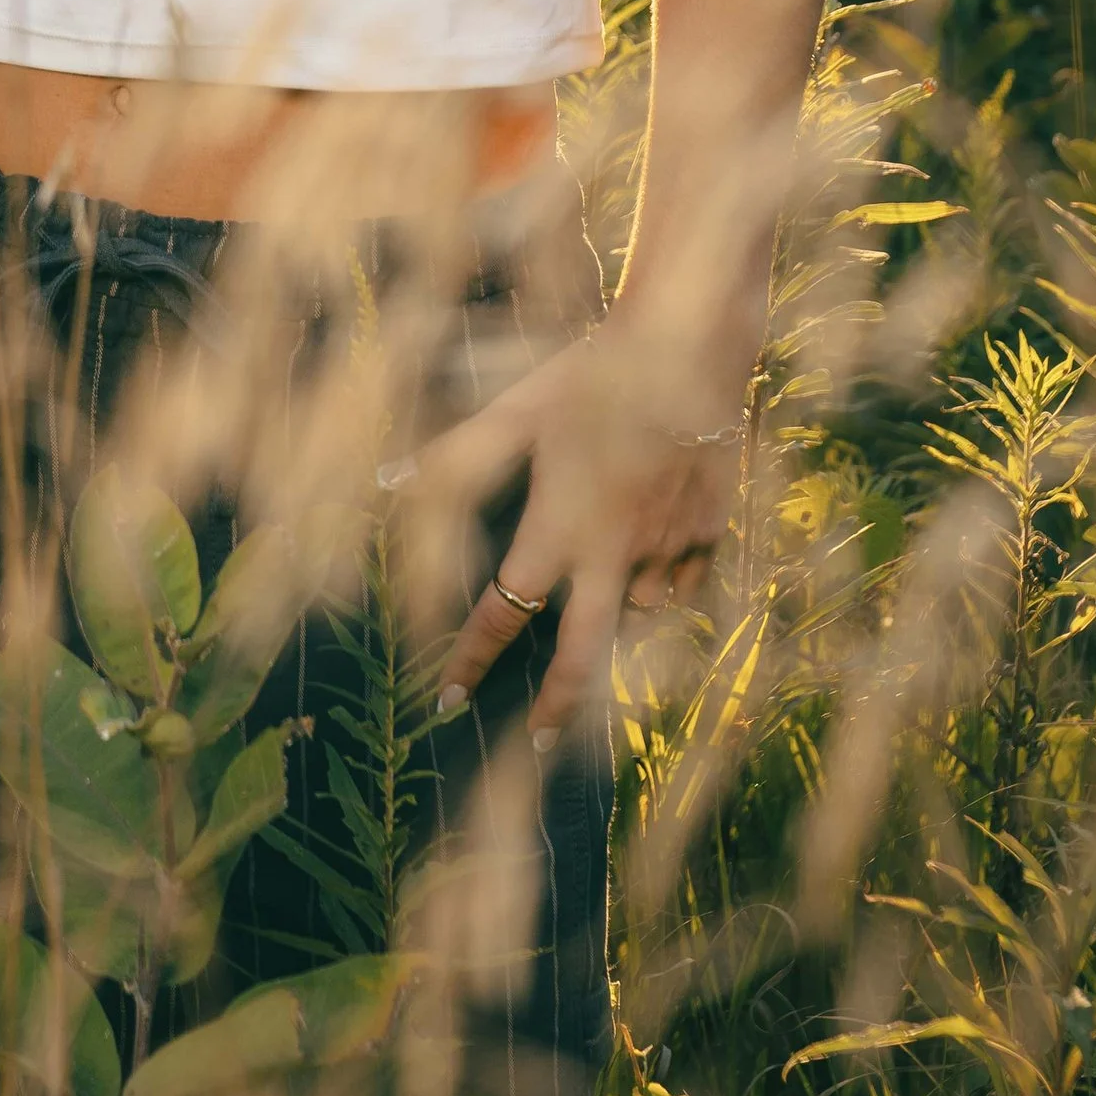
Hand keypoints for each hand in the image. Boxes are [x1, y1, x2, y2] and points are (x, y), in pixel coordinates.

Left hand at [406, 327, 748, 750]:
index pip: (504, 612)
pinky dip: (662, 584)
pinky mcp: (709, 533)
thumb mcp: (517, 410)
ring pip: (637, 615)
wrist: (688, 349)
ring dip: (612, 622)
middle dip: (559, 709)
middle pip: (583, 657)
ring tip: (595, 610)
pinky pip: (681, 580)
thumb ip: (456, 457)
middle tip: (539, 746)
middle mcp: (612, 554)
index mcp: (558, 529)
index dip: (472, 659)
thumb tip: (387, 482)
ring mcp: (666, 550)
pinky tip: (652, 566)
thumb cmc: (593, 375)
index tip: (449, 698)